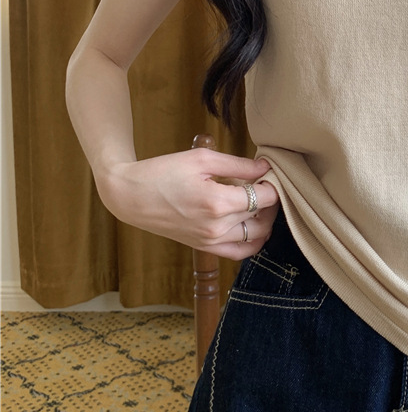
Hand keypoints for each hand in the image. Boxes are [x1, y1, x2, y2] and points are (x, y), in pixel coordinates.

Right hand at [97, 147, 280, 259]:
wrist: (130, 196)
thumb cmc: (163, 172)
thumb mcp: (202, 159)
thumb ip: (238, 165)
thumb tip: (265, 167)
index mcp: (218, 202)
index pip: (265, 197)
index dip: (271, 183)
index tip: (266, 173)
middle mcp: (218, 227)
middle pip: (263, 215)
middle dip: (269, 198)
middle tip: (261, 182)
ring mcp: (212, 241)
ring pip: (258, 235)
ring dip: (264, 218)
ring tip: (255, 200)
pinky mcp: (205, 248)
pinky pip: (241, 252)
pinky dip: (254, 240)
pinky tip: (251, 223)